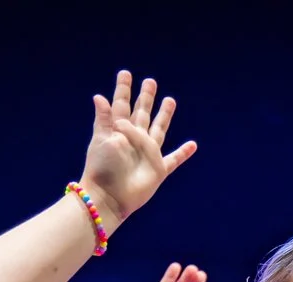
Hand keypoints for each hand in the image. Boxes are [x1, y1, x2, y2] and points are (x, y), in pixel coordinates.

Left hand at [79, 71, 196, 224]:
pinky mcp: (158, 169)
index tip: (126, 73)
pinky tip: (192, 145)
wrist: (109, 196)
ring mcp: (147, 153)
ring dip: (164, 116)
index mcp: (119, 130)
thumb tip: (100, 97)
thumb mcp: (101, 140)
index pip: (122, 104)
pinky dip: (183, 153)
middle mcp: (134, 138)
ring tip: (170, 100)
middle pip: (142, 113)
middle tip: (150, 81)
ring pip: (158, 129)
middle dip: (146, 97)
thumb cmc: (102, 169)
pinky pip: (174, 160)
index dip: (124, 89)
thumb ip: (104, 119)